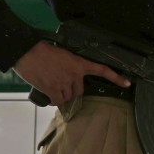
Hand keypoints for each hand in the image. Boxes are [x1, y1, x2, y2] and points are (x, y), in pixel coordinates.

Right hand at [12, 41, 130, 105]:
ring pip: (68, 97)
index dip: (116, 78)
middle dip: (71, 90)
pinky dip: (54, 101)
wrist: (27, 52)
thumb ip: (70, 66)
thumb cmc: (42, 51)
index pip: (102, 70)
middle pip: (79, 91)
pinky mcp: (53, 89)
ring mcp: (64, 83)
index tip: (127, 83)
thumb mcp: (62, 55)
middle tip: (60, 82)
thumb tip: (69, 78)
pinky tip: (50, 95)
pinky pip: (58, 101)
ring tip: (51, 84)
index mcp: (79, 63)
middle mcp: (75, 74)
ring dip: (61, 95)